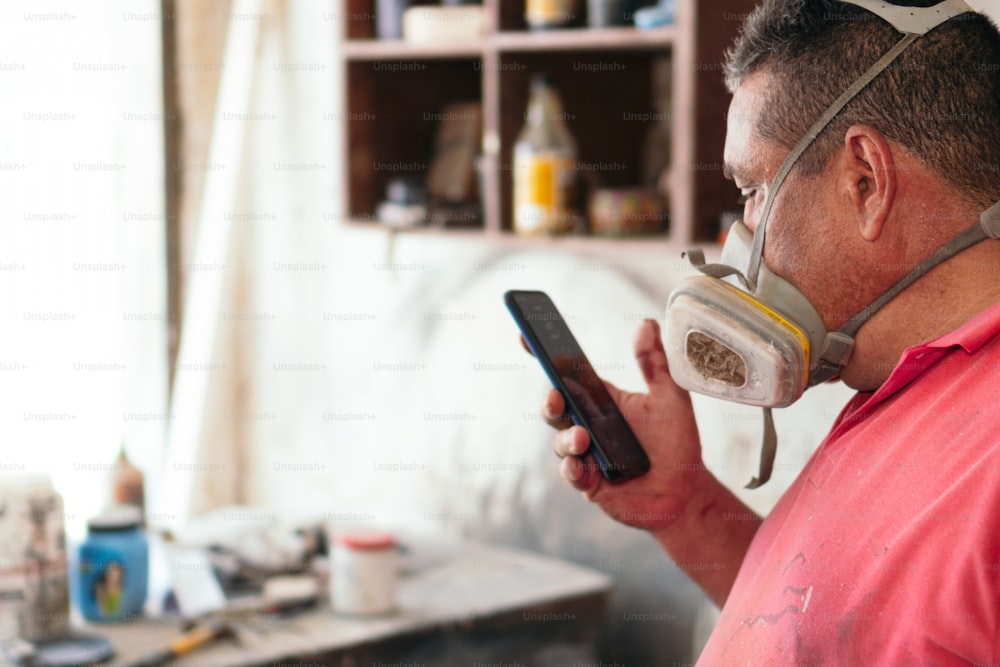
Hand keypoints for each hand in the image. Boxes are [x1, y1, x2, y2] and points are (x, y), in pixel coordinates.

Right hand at [541, 319, 704, 532]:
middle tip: (556, 396)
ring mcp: (586, 455)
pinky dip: (573, 469)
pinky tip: (582, 466)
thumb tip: (646, 323)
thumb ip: (656, 363)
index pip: (568, 376)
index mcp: (601, 401)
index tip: (526, 336)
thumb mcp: (670, 397)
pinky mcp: (589, 483)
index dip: (545, 356)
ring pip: (561, 443)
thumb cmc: (676, 444)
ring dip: (566, 439)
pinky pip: (572, 474)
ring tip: (583, 437)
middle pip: (556, 409)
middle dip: (549, 401)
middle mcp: (588, 425)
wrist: (686, 492)